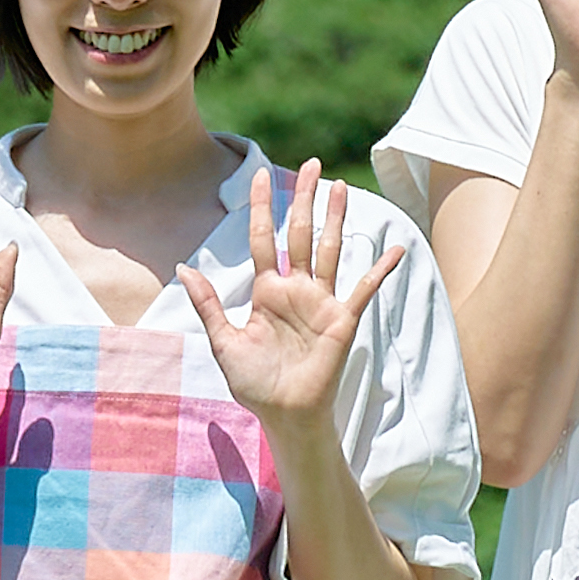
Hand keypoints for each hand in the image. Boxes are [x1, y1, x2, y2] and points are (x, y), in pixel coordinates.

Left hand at [190, 159, 382, 428]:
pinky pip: (364, 289)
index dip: (262, 207)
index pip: (263, 238)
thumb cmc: (255, 383)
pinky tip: (395, 250)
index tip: (261, 174)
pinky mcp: (342, 319)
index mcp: (266, 291)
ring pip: (329, 249)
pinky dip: (380, 269)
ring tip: (341, 186)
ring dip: (336, 218)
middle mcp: (295, 289)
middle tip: (312, 165)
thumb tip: (182, 267)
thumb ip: (208, 304)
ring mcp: (321, 302)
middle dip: (304, 199)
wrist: (285, 415)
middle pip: (300, 233)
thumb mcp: (223, 342)